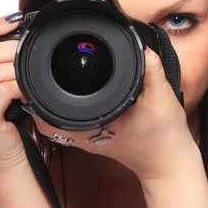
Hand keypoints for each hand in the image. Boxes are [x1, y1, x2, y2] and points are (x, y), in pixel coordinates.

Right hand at [0, 13, 26, 172]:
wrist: (7, 157)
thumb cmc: (6, 118)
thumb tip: (16, 33)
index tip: (14, 19)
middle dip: (8, 47)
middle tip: (28, 46)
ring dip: (15, 66)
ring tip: (30, 67)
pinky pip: (0, 93)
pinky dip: (17, 84)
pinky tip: (27, 85)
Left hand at [34, 46, 199, 181]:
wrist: (169, 161)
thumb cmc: (165, 136)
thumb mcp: (162, 97)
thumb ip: (151, 69)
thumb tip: (141, 46)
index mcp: (98, 127)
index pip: (54, 117)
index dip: (40, 97)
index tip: (38, 76)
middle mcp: (88, 137)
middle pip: (46, 119)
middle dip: (39, 96)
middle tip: (39, 72)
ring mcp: (88, 140)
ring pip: (55, 123)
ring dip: (49, 103)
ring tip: (50, 79)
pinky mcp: (94, 138)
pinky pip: (69, 123)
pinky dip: (65, 109)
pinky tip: (71, 93)